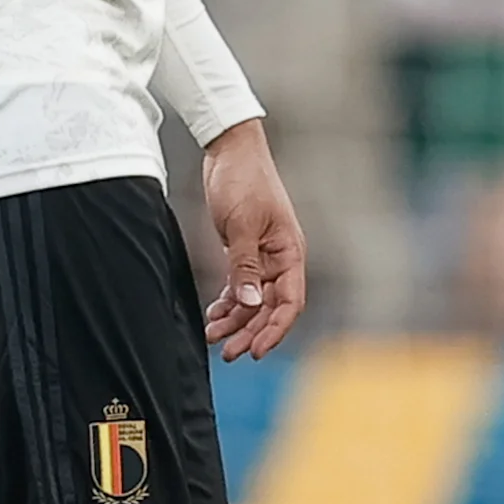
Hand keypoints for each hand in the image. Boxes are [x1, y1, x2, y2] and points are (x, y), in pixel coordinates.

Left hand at [197, 117, 304, 359]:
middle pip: (270, 307)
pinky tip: (214, 316)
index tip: (256, 351)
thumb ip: (244, 266)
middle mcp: (281, 259)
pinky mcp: (245, 251)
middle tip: (227, 354)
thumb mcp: (240, 225)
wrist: (230, 149)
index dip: (275, 330)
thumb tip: (248, 305)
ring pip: (253, 300)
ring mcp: (263, 256)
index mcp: (289, 252)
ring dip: (236, 321)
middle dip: (249, 332)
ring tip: (214, 338)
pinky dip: (229, 302)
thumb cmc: (242, 180)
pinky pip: (241, 286)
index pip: (290, 302)